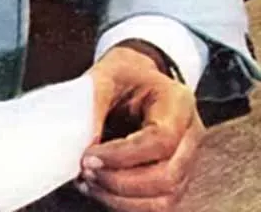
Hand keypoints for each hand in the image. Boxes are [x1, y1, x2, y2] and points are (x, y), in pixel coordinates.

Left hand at [79, 43, 204, 210]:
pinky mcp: (176, 177)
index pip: (160, 140)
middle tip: (85, 171)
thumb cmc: (123, 74)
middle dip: (120, 182)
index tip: (88, 157)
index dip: (123, 156)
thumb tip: (80, 146)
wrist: (138, 75)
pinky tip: (99, 189)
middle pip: (167, 176)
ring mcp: (187, 159)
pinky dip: (126, 203)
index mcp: (179, 102)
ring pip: (165, 198)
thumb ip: (93, 107)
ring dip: (121, 198)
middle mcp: (191, 134)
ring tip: (89, 182)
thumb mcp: (105, 75)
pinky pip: (158, 203)